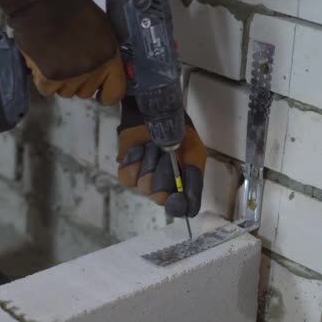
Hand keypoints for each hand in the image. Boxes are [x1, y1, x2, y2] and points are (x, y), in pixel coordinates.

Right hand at [0, 0, 125, 104]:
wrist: (41, 3)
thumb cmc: (70, 8)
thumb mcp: (100, 28)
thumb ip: (103, 52)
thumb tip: (102, 70)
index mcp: (109, 55)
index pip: (116, 91)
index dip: (107, 94)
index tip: (101, 93)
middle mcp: (93, 68)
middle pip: (86, 93)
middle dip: (77, 82)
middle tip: (68, 63)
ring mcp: (72, 75)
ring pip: (66, 93)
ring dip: (59, 81)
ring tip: (54, 59)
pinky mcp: (50, 77)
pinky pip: (47, 90)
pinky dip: (42, 80)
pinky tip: (42, 63)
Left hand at [116, 97, 206, 217]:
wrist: (154, 112)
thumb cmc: (177, 132)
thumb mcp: (194, 153)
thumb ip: (194, 179)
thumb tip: (189, 209)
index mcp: (184, 185)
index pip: (183, 207)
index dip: (179, 206)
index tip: (177, 197)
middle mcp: (164, 187)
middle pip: (161, 196)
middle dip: (164, 174)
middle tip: (167, 154)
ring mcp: (144, 180)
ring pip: (144, 185)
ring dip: (150, 162)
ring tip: (153, 146)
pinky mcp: (127, 173)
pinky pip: (128, 178)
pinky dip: (134, 161)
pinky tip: (139, 149)